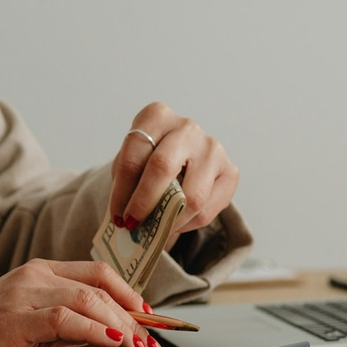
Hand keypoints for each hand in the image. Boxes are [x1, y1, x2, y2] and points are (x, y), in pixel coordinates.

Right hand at [0, 260, 164, 346]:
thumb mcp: (28, 329)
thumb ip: (63, 325)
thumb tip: (104, 333)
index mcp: (38, 273)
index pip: (96, 274)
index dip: (129, 295)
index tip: (150, 319)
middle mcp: (34, 276)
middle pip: (99, 286)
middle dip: (134, 315)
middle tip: (153, 341)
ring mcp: (24, 294)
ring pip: (89, 299)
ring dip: (122, 326)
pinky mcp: (15, 318)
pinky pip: (66, 318)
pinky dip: (95, 330)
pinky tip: (113, 343)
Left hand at [108, 102, 238, 246]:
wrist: (181, 157)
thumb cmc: (149, 159)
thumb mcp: (132, 162)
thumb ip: (128, 183)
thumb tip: (125, 219)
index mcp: (156, 116)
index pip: (133, 156)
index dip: (121, 191)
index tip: (116, 216)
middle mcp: (187, 128)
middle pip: (162, 166)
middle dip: (144, 202)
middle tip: (133, 224)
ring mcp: (212, 148)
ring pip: (191, 196)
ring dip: (168, 221)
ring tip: (155, 230)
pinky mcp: (230, 171)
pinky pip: (207, 210)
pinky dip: (187, 225)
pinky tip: (174, 223)